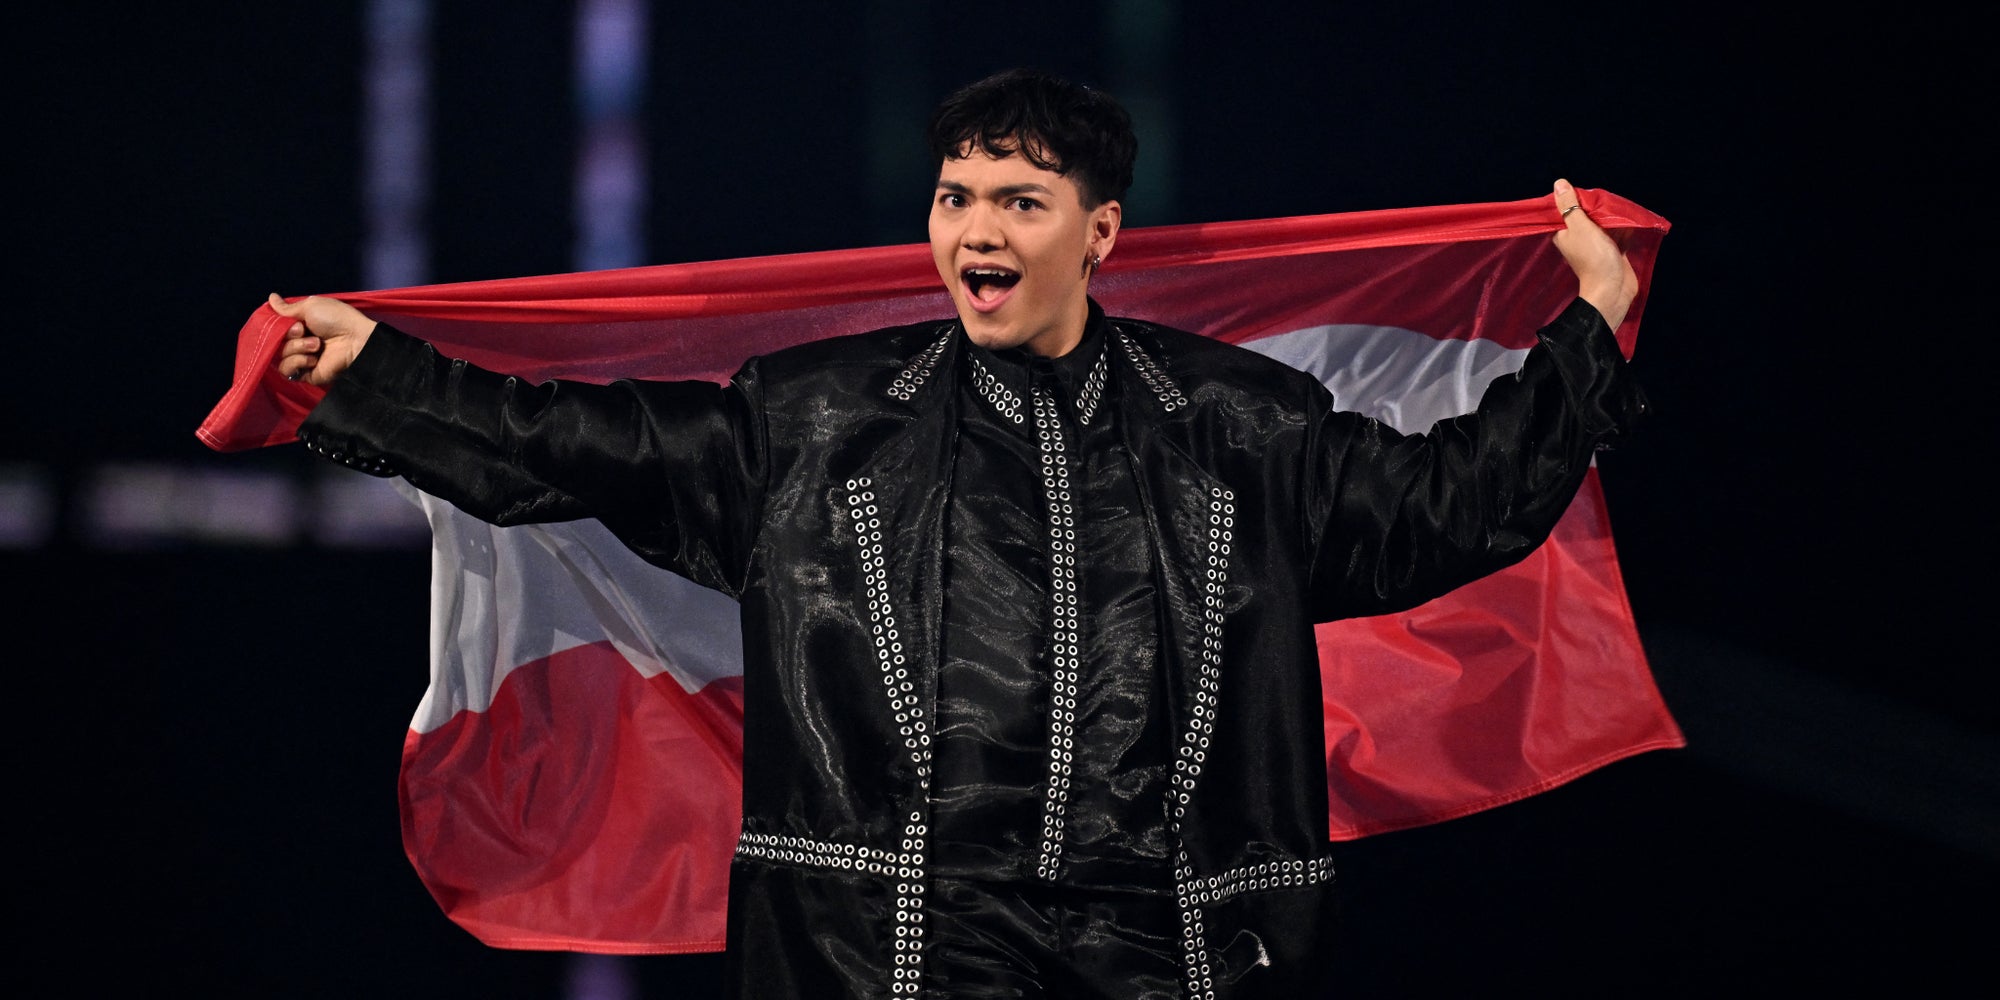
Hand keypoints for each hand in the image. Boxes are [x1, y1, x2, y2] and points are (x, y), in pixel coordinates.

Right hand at [270, 292, 374, 385]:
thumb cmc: (337, 320)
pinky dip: (297, 362)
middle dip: (290, 336)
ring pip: (280, 355)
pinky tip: (313, 359)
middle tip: (304, 331)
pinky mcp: (306, 374)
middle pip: (277, 341)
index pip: (277, 328)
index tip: (295, 322)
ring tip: (317, 345)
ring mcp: (303, 358)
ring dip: (297, 348)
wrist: (355, 341)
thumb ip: (288, 308)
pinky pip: (287, 370)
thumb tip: (271, 297)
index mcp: (301, 325)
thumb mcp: (311, 306)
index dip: (280, 325)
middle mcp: (300, 341)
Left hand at [1551, 179, 1637, 330]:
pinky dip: (1623, 226)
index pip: (1566, 209)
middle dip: (1598, 206)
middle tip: (1609, 199)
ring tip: (1622, 206)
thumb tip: (1559, 183)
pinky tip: (1631, 217)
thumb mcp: (1580, 227)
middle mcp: (1578, 238)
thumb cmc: (1593, 257)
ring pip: (1604, 222)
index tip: (1589, 193)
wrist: (1613, 289)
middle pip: (1587, 214)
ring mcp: (1596, 244)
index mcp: (1564, 233)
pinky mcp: (1612, 250)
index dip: (1576, 199)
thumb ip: (1570, 206)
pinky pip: (1617, 232)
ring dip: (1612, 215)